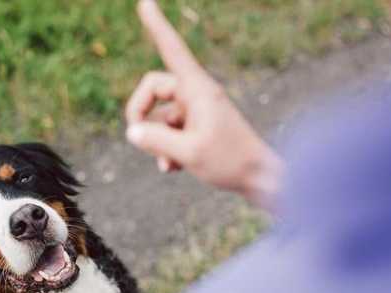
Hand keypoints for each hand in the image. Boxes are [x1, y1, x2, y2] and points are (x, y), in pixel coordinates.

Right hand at [125, 0, 282, 208]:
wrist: (259, 177)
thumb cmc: (230, 161)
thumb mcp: (188, 152)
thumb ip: (156, 141)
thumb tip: (132, 132)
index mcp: (197, 89)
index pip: (172, 50)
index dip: (157, 27)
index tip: (144, 2)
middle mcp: (195, 94)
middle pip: (152, 88)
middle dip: (140, 114)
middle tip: (136, 138)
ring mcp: (196, 111)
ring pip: (160, 117)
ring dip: (157, 141)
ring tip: (170, 164)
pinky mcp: (197, 126)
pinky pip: (170, 131)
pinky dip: (167, 148)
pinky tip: (173, 167)